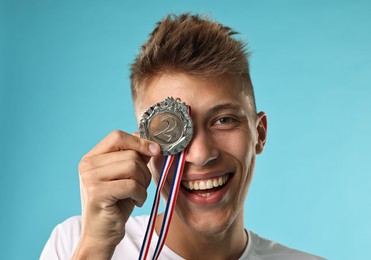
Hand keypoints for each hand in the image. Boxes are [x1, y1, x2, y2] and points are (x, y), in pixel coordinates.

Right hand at [72, 130, 159, 258]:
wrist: (102, 233)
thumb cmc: (116, 204)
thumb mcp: (127, 176)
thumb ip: (135, 157)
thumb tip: (150, 142)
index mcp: (92, 157)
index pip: (117, 136)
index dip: (139, 141)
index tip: (156, 150)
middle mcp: (87, 164)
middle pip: (130, 154)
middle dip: (144, 171)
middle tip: (141, 186)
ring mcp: (90, 178)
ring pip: (132, 167)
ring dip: (143, 183)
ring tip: (137, 194)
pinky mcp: (97, 193)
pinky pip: (132, 185)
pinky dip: (141, 195)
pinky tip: (136, 202)